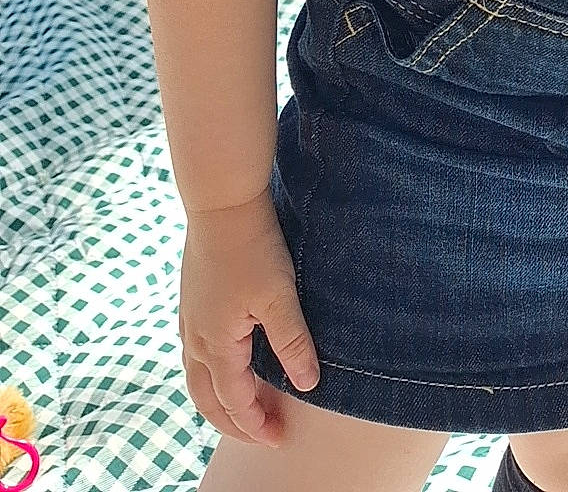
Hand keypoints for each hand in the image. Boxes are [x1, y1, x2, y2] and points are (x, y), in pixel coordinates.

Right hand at [178, 189, 319, 446]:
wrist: (222, 202)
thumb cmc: (252, 247)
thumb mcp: (280, 297)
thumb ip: (293, 344)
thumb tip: (308, 384)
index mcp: (217, 344)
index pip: (235, 401)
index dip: (257, 424)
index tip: (279, 438)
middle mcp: (194, 338)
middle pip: (207, 399)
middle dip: (233, 423)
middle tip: (262, 435)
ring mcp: (188, 318)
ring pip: (196, 377)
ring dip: (218, 400)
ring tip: (243, 410)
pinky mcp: (190, 300)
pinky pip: (193, 353)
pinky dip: (209, 373)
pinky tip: (225, 363)